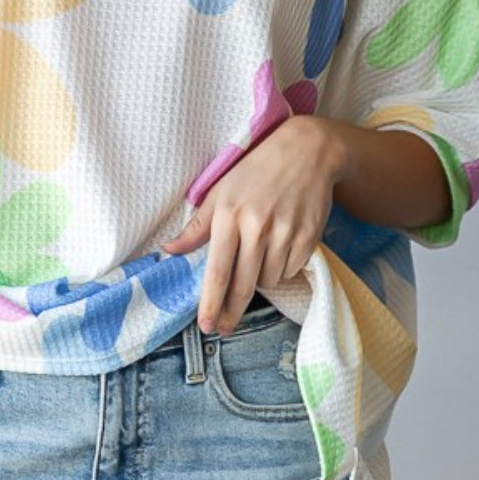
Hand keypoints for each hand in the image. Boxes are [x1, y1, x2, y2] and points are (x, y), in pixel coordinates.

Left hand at [160, 116, 342, 333]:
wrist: (306, 151)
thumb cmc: (255, 170)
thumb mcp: (220, 191)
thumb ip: (197, 226)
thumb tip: (170, 250)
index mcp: (229, 215)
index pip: (217, 271)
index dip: (211, 303)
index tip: (206, 325)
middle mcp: (257, 226)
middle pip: (243, 285)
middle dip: (231, 312)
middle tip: (223, 328)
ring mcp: (285, 232)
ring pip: (268, 281)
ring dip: (259, 282)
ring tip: (256, 260)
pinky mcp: (309, 237)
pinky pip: (290, 271)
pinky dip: (281, 270)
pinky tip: (278, 251)